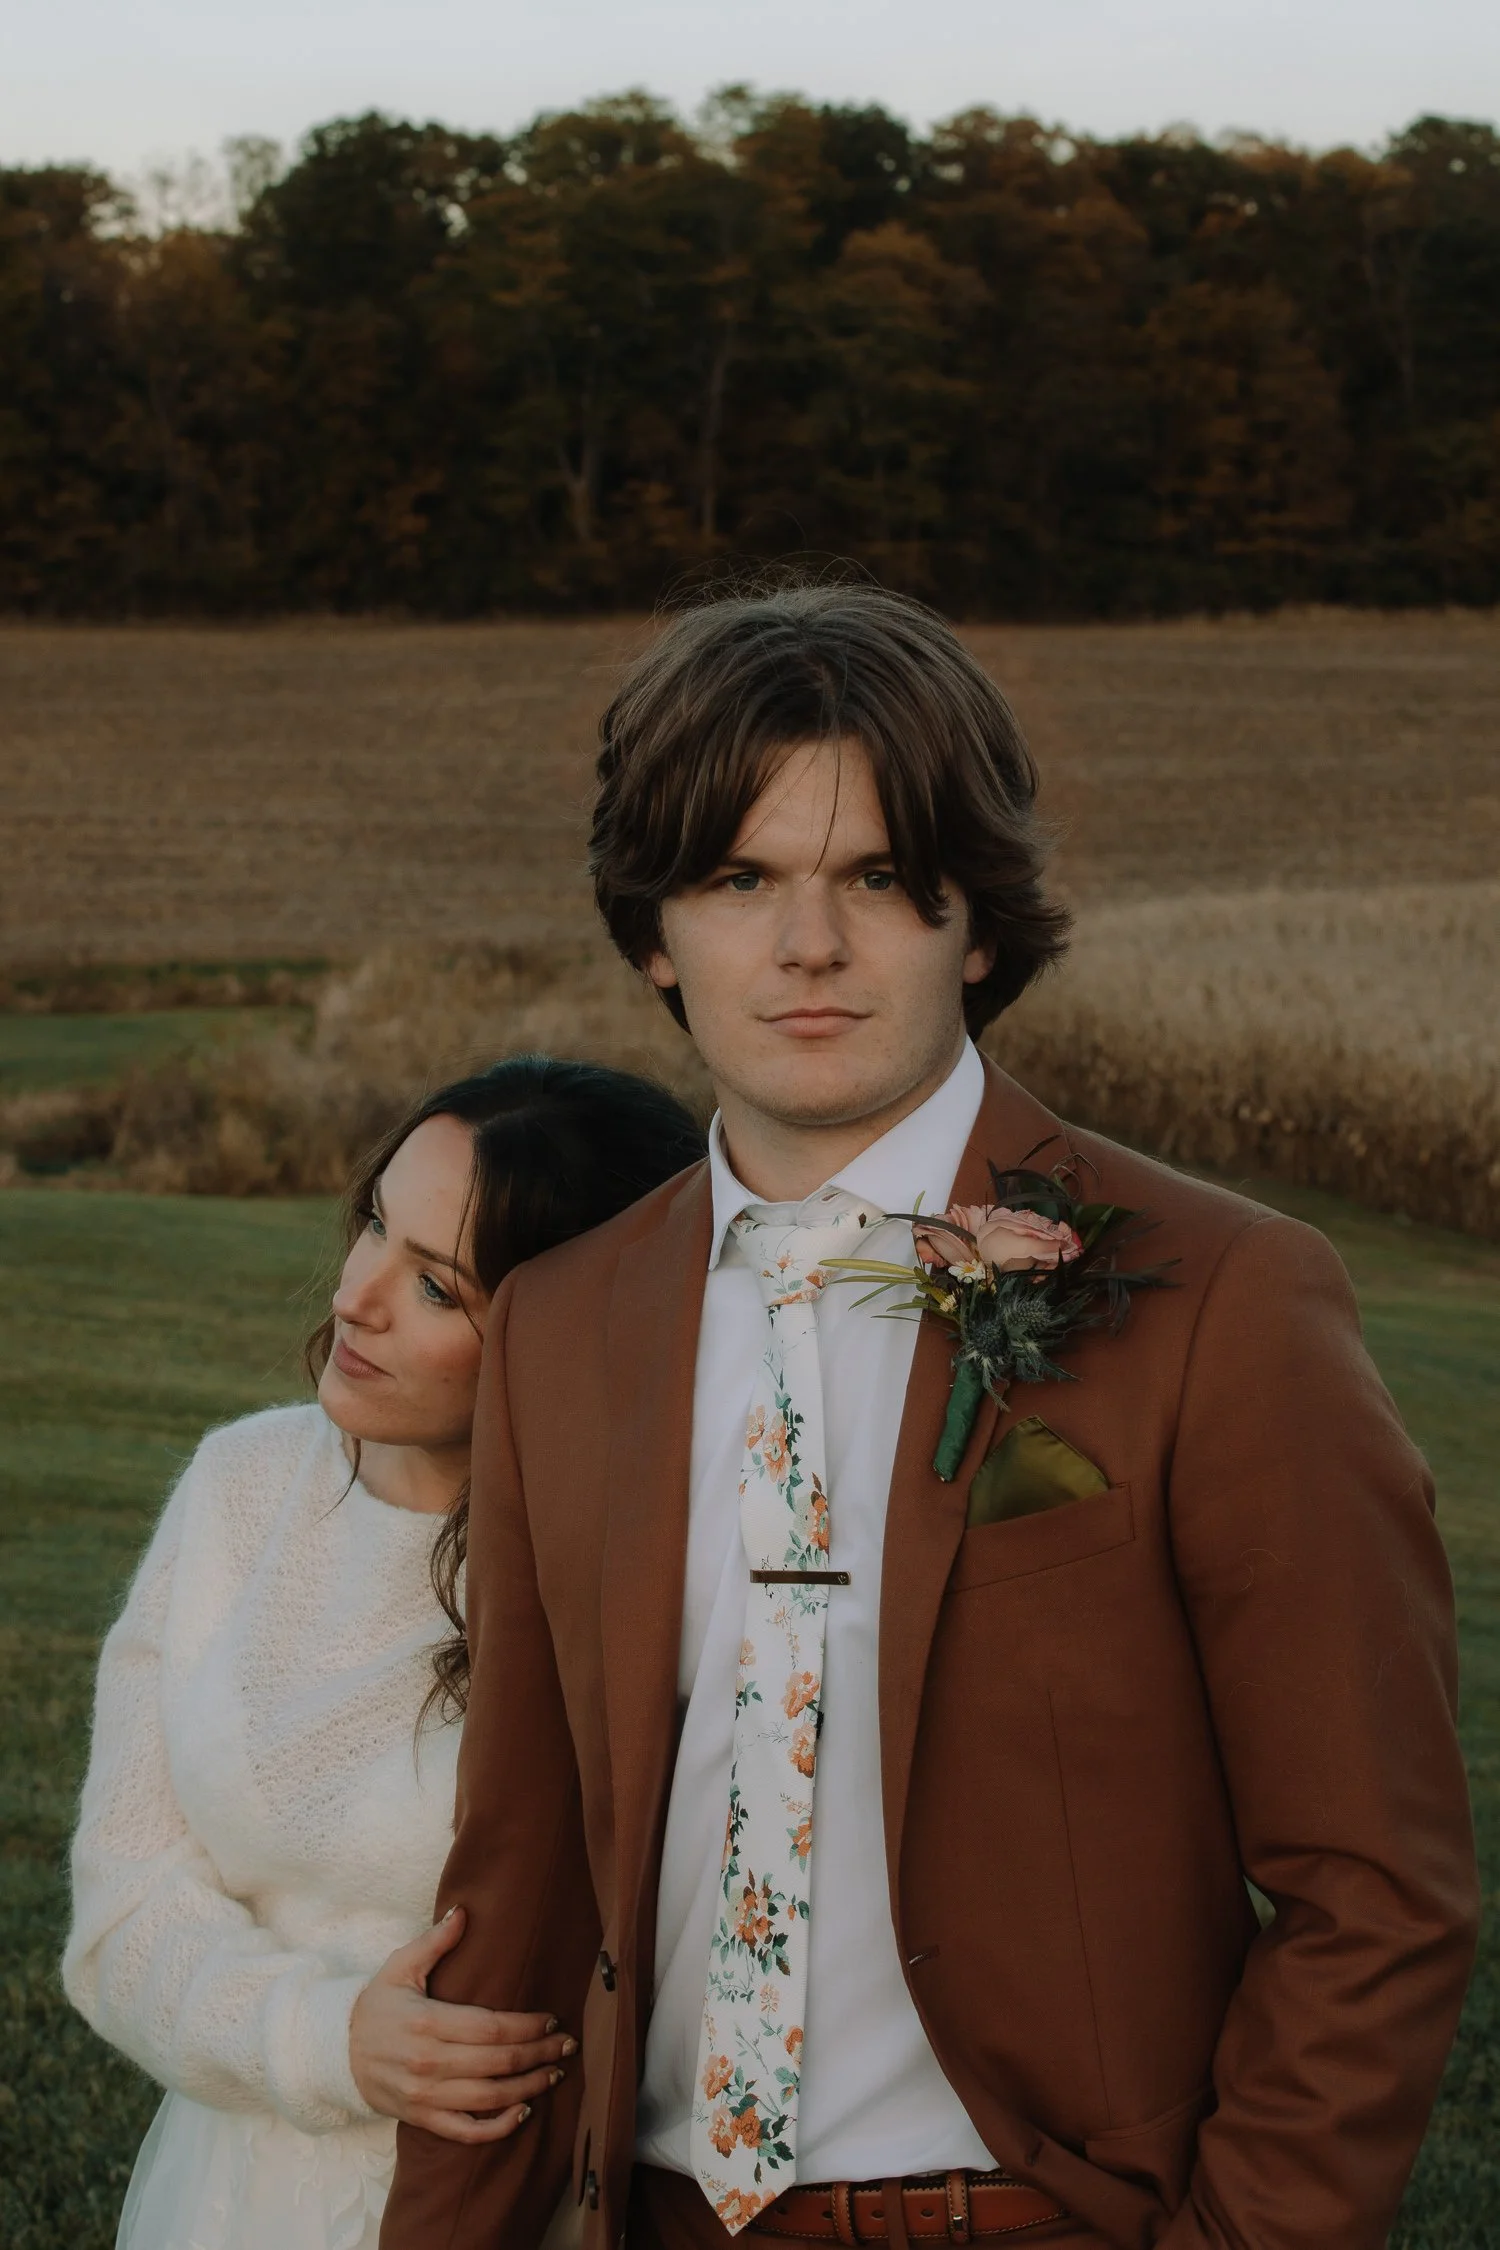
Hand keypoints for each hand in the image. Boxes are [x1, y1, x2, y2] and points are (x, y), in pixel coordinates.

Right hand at [349, 1907, 575, 2142]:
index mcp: (428, 2023)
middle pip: (498, 2062)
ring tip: (554, 2073)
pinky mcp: (422, 2118)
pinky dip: (497, 2128)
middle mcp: (429, 2063)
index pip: (491, 2027)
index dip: (527, 2025)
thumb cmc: (376, 2006)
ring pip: (489, 2098)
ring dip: (528, 2088)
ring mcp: (425, 2096)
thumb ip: (434, 1942)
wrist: (336, 2053)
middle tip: (567, 2045)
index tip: (553, 2018)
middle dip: (539, 2053)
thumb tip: (463, 1912)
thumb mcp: (400, 1968)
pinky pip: (466, 2131)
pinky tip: (523, 2112)